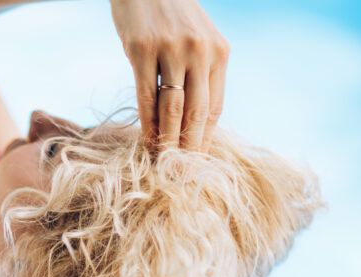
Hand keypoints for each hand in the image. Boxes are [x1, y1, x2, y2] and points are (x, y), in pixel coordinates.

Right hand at [110, 0, 229, 152]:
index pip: (215, 107)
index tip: (198, 165)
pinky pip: (145, 94)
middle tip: (184, 176)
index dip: (205, 140)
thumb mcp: (196, 39)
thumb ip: (199, 72)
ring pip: (172, 107)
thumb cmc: (170, 14)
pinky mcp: (141, 49)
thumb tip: (191, 119)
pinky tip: (144, 138)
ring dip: (167, 140)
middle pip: (197, 112)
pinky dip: (146, 121)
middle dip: (190, 149)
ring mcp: (170, 49)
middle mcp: (199, 51)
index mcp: (219, 52)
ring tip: (163, 164)